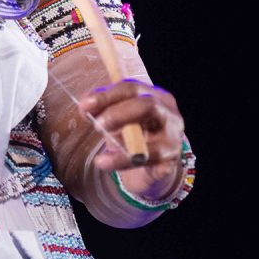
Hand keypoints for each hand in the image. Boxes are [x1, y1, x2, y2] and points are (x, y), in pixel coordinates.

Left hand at [79, 79, 185, 201]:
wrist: (154, 160)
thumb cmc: (134, 130)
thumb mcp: (118, 114)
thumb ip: (101, 107)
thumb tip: (85, 105)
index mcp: (155, 96)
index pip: (132, 88)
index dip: (107, 96)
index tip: (85, 105)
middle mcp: (169, 115)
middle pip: (147, 106)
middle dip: (118, 114)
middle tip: (97, 126)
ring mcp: (173, 141)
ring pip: (154, 145)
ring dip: (125, 153)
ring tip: (101, 160)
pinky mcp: (171, 164)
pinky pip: (158, 168)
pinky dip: (138, 169)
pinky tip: (120, 169)